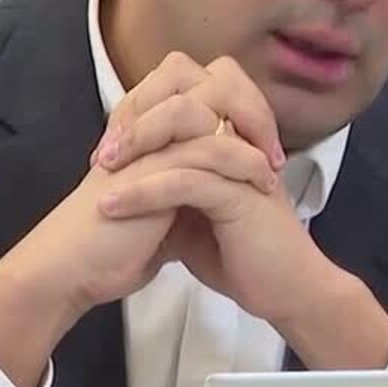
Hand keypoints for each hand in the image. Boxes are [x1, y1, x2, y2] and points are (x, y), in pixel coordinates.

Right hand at [0, 60, 279, 386]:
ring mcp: (151, 140)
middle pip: (212, 77)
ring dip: (253, 129)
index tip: (266, 145)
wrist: (72, 268)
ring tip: (272, 165)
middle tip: (272, 146)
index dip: (241, 106)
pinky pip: (209, 146)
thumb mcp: (156, 210)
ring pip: (213, 103)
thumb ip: (180, 188)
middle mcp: (149, 124)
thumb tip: (215, 192)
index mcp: (150, 127)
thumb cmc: (110, 245)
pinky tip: (262, 179)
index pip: (205, 87)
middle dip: (251, 104)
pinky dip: (244, 160)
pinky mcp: (153, 165)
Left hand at [95, 52, 387, 367]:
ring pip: (184, 127)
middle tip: (104, 152)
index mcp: (229, 139)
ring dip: (136, 146)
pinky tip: (114, 205)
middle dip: (138, 115)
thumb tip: (127, 180)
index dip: (140, 112)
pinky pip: (187, 179)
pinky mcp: (241, 195)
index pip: (181, 95)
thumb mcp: (193, 218)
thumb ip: (169, 189)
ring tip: (102, 171)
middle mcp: (237, 141)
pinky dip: (144, 191)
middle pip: (185, 92)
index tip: (107, 146)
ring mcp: (241, 164)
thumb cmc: (244, 258)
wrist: (285, 294)